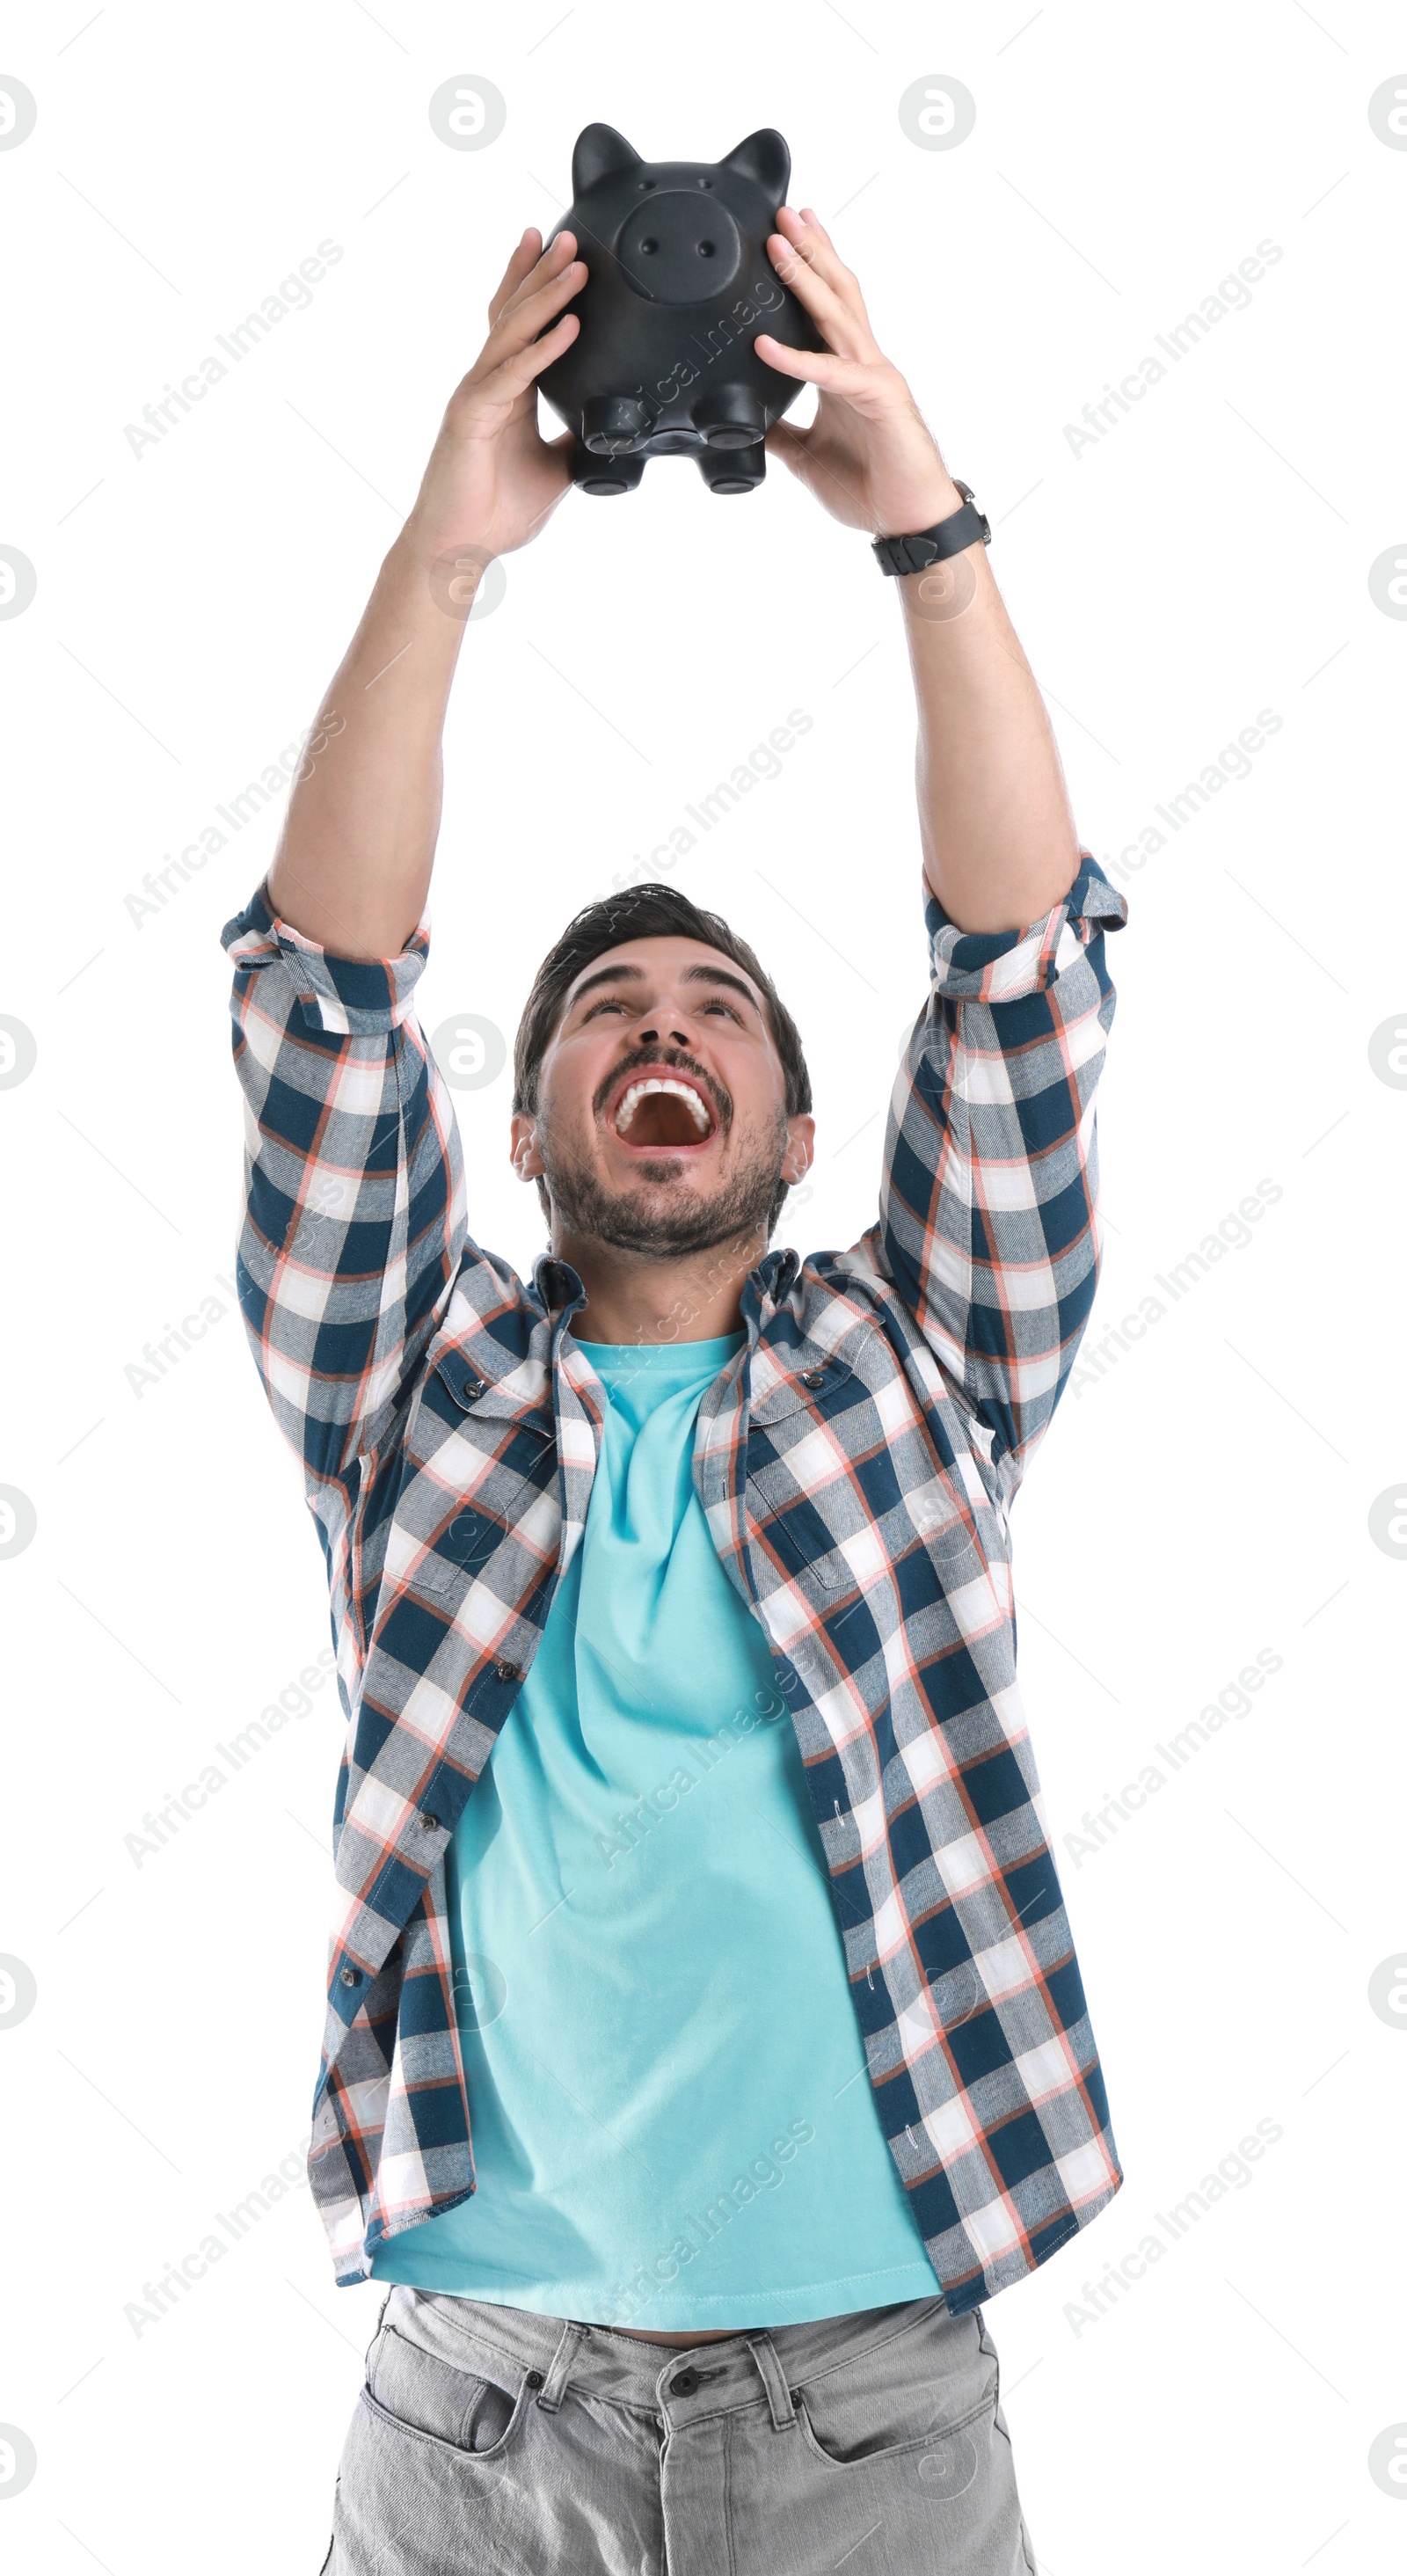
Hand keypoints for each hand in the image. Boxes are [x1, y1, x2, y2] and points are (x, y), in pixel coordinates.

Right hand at [407, 228, 583, 560]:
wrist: (461, 549)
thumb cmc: (496, 513)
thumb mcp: (555, 468)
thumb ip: (574, 439)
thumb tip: (607, 427)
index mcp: (507, 391)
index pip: (520, 326)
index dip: (535, 286)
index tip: (560, 253)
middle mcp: (488, 383)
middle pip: (514, 313)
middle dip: (542, 273)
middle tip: (570, 236)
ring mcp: (476, 395)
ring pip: (513, 333)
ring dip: (547, 296)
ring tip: (576, 265)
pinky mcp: (471, 417)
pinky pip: (513, 375)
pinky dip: (544, 350)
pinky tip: (571, 327)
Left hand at [757, 208, 961, 538]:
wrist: (906, 523)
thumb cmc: (870, 488)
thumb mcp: (807, 456)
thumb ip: (783, 432)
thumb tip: (753, 422)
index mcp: (847, 371)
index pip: (827, 308)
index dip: (810, 269)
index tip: (785, 236)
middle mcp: (863, 363)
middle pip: (836, 292)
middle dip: (809, 251)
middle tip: (781, 214)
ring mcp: (874, 376)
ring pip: (838, 314)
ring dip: (807, 276)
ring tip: (779, 243)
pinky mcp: (879, 399)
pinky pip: (832, 373)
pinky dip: (797, 359)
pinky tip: (765, 345)